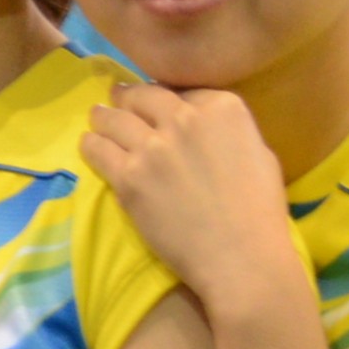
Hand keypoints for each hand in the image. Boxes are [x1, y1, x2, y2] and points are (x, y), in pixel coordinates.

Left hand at [78, 83, 302, 302]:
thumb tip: (205, 127)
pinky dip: (91, 144)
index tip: (158, 104)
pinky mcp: (128, 176)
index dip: (169, 98)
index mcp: (223, 109)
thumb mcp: (259, 154)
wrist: (241, 257)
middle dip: (129, 96)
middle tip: (118, 97)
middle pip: (144, 97)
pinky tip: (89, 143)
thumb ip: (227, 131)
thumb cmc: (260, 212)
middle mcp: (184, 118)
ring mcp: (152, 146)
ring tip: (98, 117)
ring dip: (104, 116)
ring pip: (114, 119)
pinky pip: (97, 150)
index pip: (184, 91)